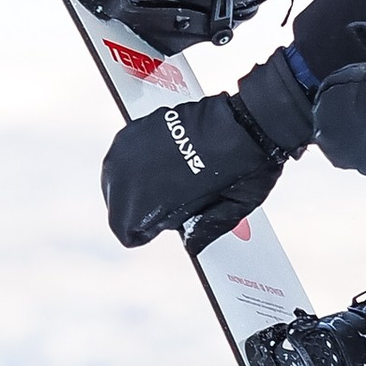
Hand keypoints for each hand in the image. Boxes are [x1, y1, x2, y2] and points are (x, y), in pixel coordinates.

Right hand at [102, 53, 311, 253]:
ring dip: (134, 186)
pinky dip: (139, 163)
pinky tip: (163, 163)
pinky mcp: (139, 125)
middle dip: (135, 210)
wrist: (250, 121)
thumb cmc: (245, 168)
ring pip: (115, 178)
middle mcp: (131, 171)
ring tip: (163, 185)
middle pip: (116, 204)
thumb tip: (190, 245)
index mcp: (148, 198)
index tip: (161, 226)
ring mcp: (131, 145)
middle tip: (165, 207)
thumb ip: (204, 230)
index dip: (144, 232)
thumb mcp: (231, 210)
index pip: (122, 228)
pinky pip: (126, 154)